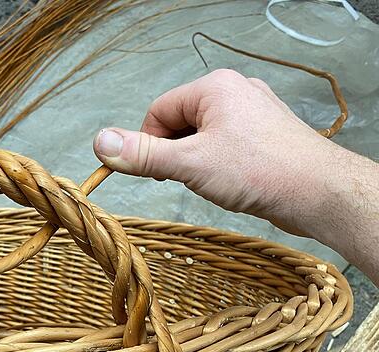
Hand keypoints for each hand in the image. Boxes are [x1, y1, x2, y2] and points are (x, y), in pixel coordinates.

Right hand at [92, 69, 378, 283]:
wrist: (321, 193)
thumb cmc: (260, 172)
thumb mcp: (190, 164)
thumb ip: (142, 154)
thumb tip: (100, 142)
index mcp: (214, 87)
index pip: (158, 112)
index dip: (150, 145)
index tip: (159, 173)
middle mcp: (235, 92)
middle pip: (179, 123)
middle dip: (177, 154)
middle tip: (190, 179)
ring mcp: (253, 112)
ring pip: (202, 137)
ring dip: (197, 162)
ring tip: (217, 182)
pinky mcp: (265, 134)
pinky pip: (225, 145)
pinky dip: (219, 165)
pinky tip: (233, 182)